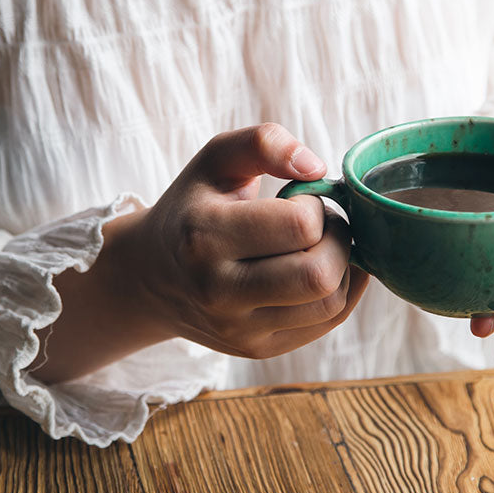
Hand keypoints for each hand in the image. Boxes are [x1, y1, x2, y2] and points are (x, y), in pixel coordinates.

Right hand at [35, 123, 368, 382]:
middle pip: (320, 274)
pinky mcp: (254, 349)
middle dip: (339, 240)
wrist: (149, 276)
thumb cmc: (191, 209)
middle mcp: (217, 290)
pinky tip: (323, 272)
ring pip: (330, 304)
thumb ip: (263, 143)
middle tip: (324, 225)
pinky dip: (340, 294)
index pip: (301, 226)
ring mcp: (236, 327)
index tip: (304, 200)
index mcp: (205, 235)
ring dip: (344, 268)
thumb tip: (317, 167)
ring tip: (323, 248)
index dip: (318, 205)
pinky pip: (325, 325)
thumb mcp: (214, 161)